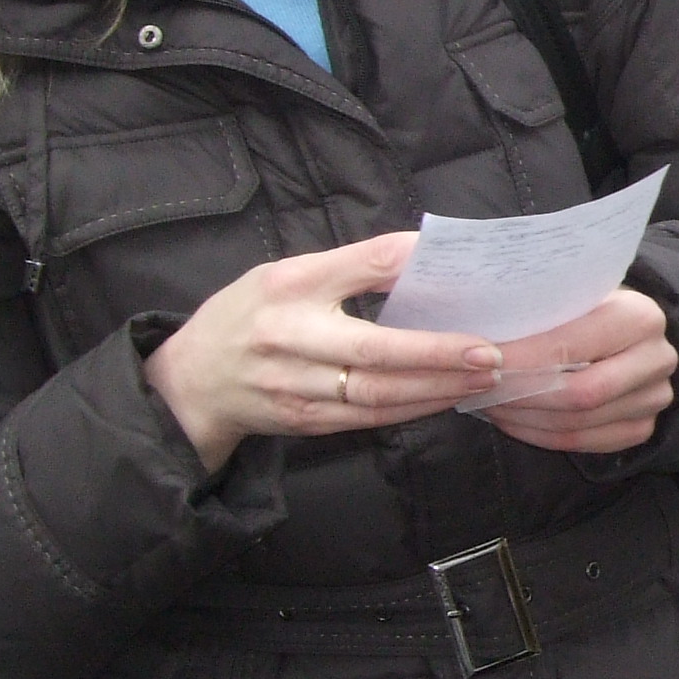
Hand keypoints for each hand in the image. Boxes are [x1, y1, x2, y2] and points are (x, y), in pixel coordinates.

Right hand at [143, 231, 500, 471]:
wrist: (189, 383)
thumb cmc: (250, 316)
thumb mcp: (289, 274)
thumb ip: (353, 267)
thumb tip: (427, 256)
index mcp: (288, 285)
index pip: (359, 266)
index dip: (408, 267)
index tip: (460, 270)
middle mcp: (289, 337)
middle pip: (373, 350)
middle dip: (438, 354)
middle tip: (489, 353)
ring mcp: (295, 386)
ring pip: (376, 394)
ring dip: (436, 388)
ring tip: (482, 377)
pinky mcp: (304, 422)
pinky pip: (368, 419)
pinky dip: (412, 409)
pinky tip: (445, 398)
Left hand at [477, 287, 676, 456]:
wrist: (622, 328)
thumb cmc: (584, 307)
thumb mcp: (565, 297)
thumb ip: (533, 316)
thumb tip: (477, 349)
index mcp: (639, 317)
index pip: (569, 348)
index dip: (519, 360)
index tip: (477, 362)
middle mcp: (658, 359)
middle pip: (579, 395)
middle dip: (519, 396)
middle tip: (479, 389)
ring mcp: (655, 398)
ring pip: (577, 424)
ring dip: (523, 417)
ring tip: (489, 401)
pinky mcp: (643, 426)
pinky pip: (582, 443)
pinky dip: (539, 435)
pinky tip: (513, 418)